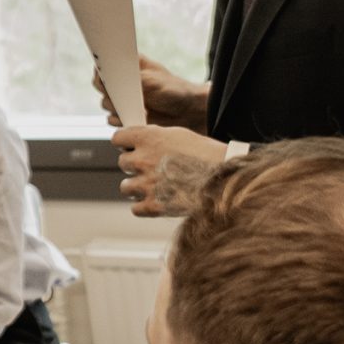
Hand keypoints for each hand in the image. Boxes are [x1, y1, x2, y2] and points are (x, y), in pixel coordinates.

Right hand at [96, 55, 208, 129]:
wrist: (188, 113)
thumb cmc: (175, 91)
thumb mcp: (154, 81)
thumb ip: (133, 79)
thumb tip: (114, 79)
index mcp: (128, 65)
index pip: (105, 64)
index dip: (102, 71)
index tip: (107, 78)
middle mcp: (123, 81)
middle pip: (101, 85)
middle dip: (110, 93)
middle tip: (124, 98)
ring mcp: (123, 99)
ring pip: (105, 104)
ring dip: (119, 109)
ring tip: (141, 109)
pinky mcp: (125, 115)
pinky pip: (112, 120)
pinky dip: (123, 121)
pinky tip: (140, 118)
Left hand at [113, 124, 228, 217]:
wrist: (226, 179)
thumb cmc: (208, 155)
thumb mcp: (180, 135)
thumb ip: (155, 137)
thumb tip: (139, 141)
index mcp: (149, 138)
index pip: (118, 138)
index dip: (125, 144)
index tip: (131, 148)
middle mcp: (143, 160)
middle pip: (123, 163)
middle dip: (135, 166)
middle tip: (153, 169)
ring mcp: (146, 184)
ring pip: (125, 187)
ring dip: (137, 187)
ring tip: (156, 187)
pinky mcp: (153, 206)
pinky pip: (135, 208)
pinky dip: (145, 206)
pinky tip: (158, 201)